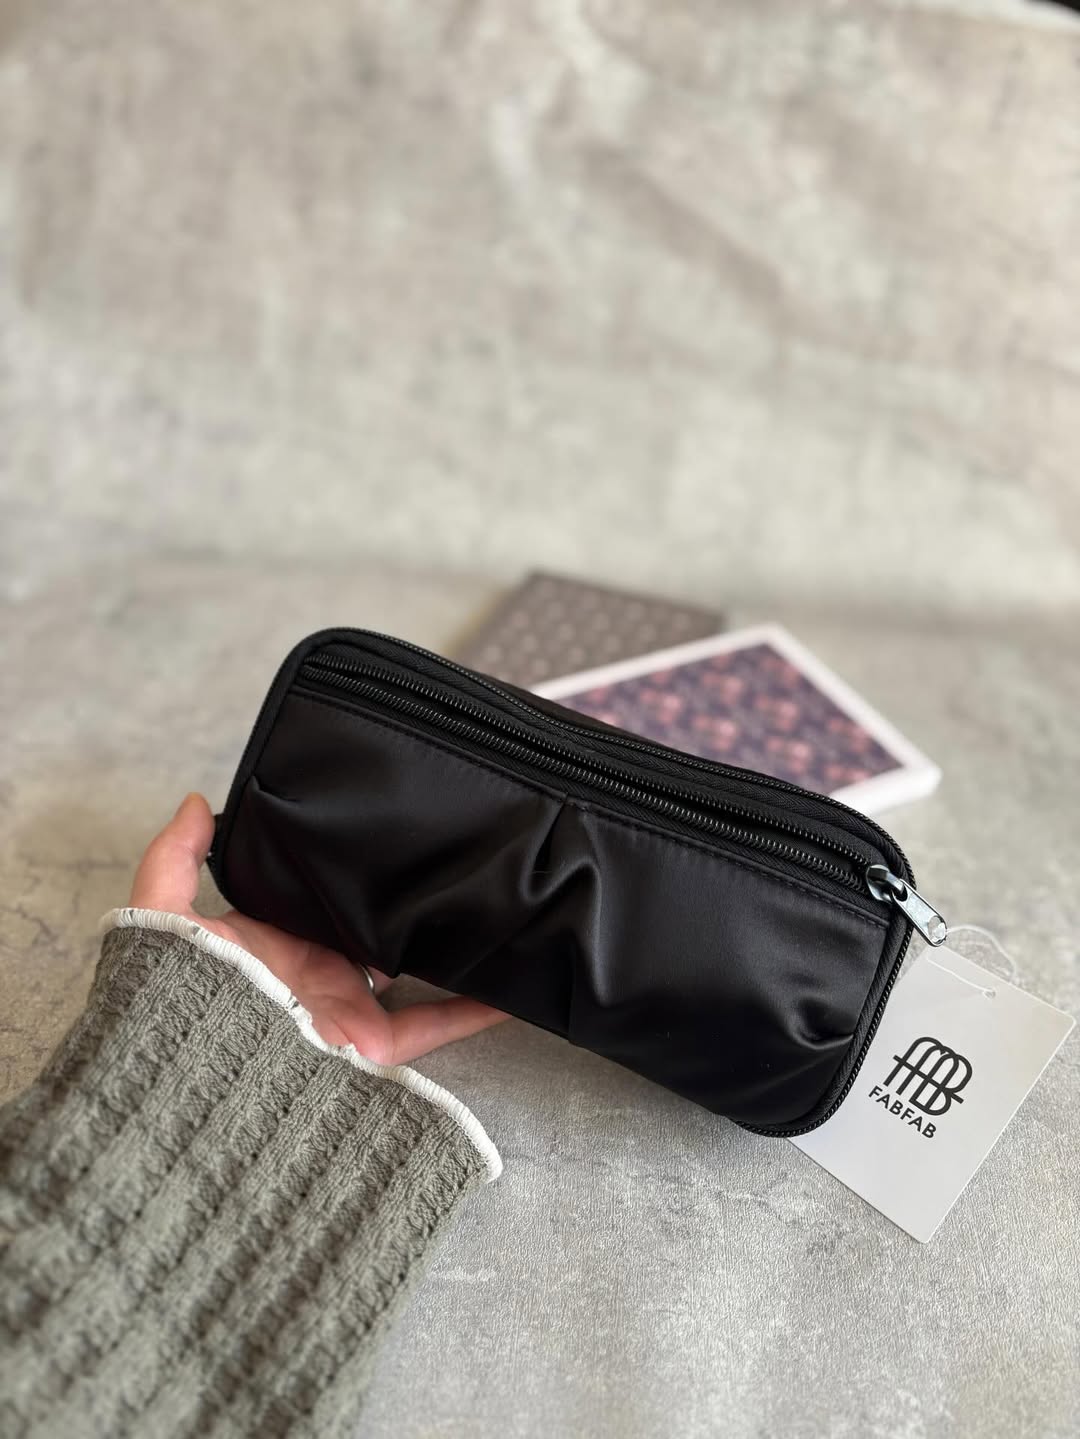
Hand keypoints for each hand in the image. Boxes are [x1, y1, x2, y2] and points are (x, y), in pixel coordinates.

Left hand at [130, 793, 508, 1064]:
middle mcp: (313, 978)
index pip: (315, 902)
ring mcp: (346, 1013)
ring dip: (448, 952)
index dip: (347, 873)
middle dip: (407, 905)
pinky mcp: (370, 1047)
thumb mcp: (160, 916)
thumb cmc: (174, 999)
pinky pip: (431, 1026)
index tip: (386, 835)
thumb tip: (195, 800)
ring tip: (492, 911)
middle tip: (452, 860)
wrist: (194, 1082)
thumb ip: (175, 858)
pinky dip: (472, 1010)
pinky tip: (508, 987)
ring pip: (412, 977)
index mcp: (272, 945)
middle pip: (372, 935)